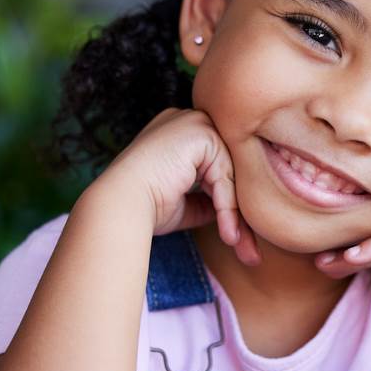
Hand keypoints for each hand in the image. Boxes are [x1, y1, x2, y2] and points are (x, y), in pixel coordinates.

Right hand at [94, 108, 260, 264]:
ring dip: (236, 214)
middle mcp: (188, 121)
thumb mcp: (183, 204)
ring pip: (230, 174)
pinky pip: (225, 175)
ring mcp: (194, 122)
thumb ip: (207, 200)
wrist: (121, 205)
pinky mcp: (200, 132)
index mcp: (179, 133)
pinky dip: (228, 207)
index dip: (228, 202)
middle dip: (239, 210)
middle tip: (249, 249)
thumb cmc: (144, 207)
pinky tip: (228, 234)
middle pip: (228, 168)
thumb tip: (231, 211)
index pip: (217, 168)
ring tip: (238, 245)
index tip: (238, 237)